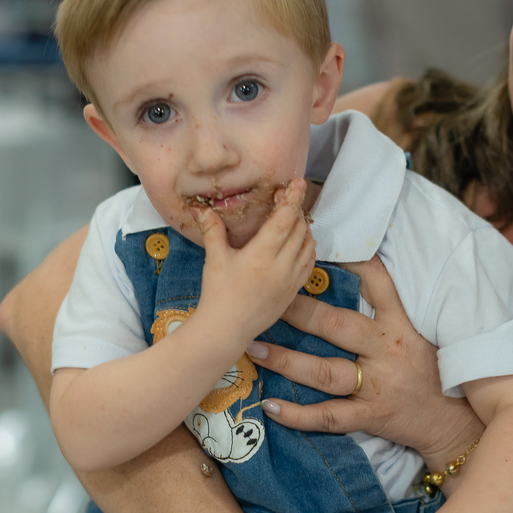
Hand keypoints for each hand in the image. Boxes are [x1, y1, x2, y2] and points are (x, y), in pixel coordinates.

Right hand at [195, 178, 315, 340]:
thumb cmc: (218, 294)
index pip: (284, 219)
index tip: (297, 183)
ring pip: (309, 245)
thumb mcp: (215, 259)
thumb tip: (202, 209)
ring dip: (304, 228)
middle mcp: (281, 266)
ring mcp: (291, 279)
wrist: (226, 330)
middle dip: (296, 210)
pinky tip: (299, 243)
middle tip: (286, 199)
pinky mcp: (294, 291)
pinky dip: (308, 248)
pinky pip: (310, 263)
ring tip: (293, 219)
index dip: (292, 198)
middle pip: (299, 228)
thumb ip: (213, 230)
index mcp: (261, 254)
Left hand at [246, 257, 479, 463]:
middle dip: (299, 311)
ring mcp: (377, 386)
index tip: (317, 248)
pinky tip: (269, 406)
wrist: (451, 422)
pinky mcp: (370, 417)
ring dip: (286, 361)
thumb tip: (352, 275)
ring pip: (325, 371)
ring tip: (254, 349)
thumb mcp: (417, 334)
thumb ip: (387, 311)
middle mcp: (386, 351)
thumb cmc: (430, 373)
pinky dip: (297, 414)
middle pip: (337, 325)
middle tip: (266, 299)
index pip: (377, 284)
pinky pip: (328, 417)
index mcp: (400, 325)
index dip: (350, 263)